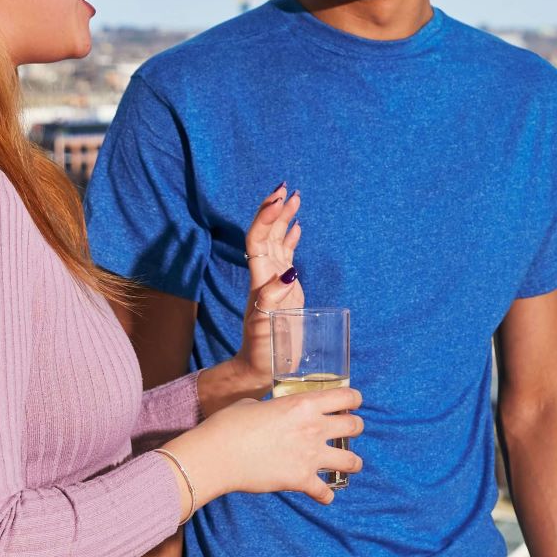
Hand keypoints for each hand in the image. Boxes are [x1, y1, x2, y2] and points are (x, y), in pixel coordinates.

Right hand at [170, 383, 363, 504]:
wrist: (216, 455)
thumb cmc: (228, 425)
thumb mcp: (254, 404)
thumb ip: (272, 408)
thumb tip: (270, 412)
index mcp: (304, 404)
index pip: (347, 397)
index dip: (354, 400)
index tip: (352, 404)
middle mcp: (314, 428)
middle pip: (355, 426)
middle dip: (355, 428)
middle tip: (349, 431)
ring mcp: (310, 456)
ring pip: (352, 461)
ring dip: (353, 462)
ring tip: (351, 464)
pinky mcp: (301, 480)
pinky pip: (325, 492)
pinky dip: (325, 495)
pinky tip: (324, 496)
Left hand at [221, 186, 303, 394]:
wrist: (259, 367)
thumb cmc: (261, 350)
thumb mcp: (264, 327)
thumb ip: (272, 299)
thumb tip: (288, 273)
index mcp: (259, 280)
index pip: (259, 240)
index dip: (266, 219)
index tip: (279, 201)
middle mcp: (265, 276)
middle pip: (266, 235)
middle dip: (274, 210)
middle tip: (286, 189)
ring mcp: (275, 281)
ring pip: (277, 241)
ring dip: (284, 218)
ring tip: (293, 197)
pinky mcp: (285, 289)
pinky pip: (286, 256)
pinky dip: (291, 238)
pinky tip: (297, 226)